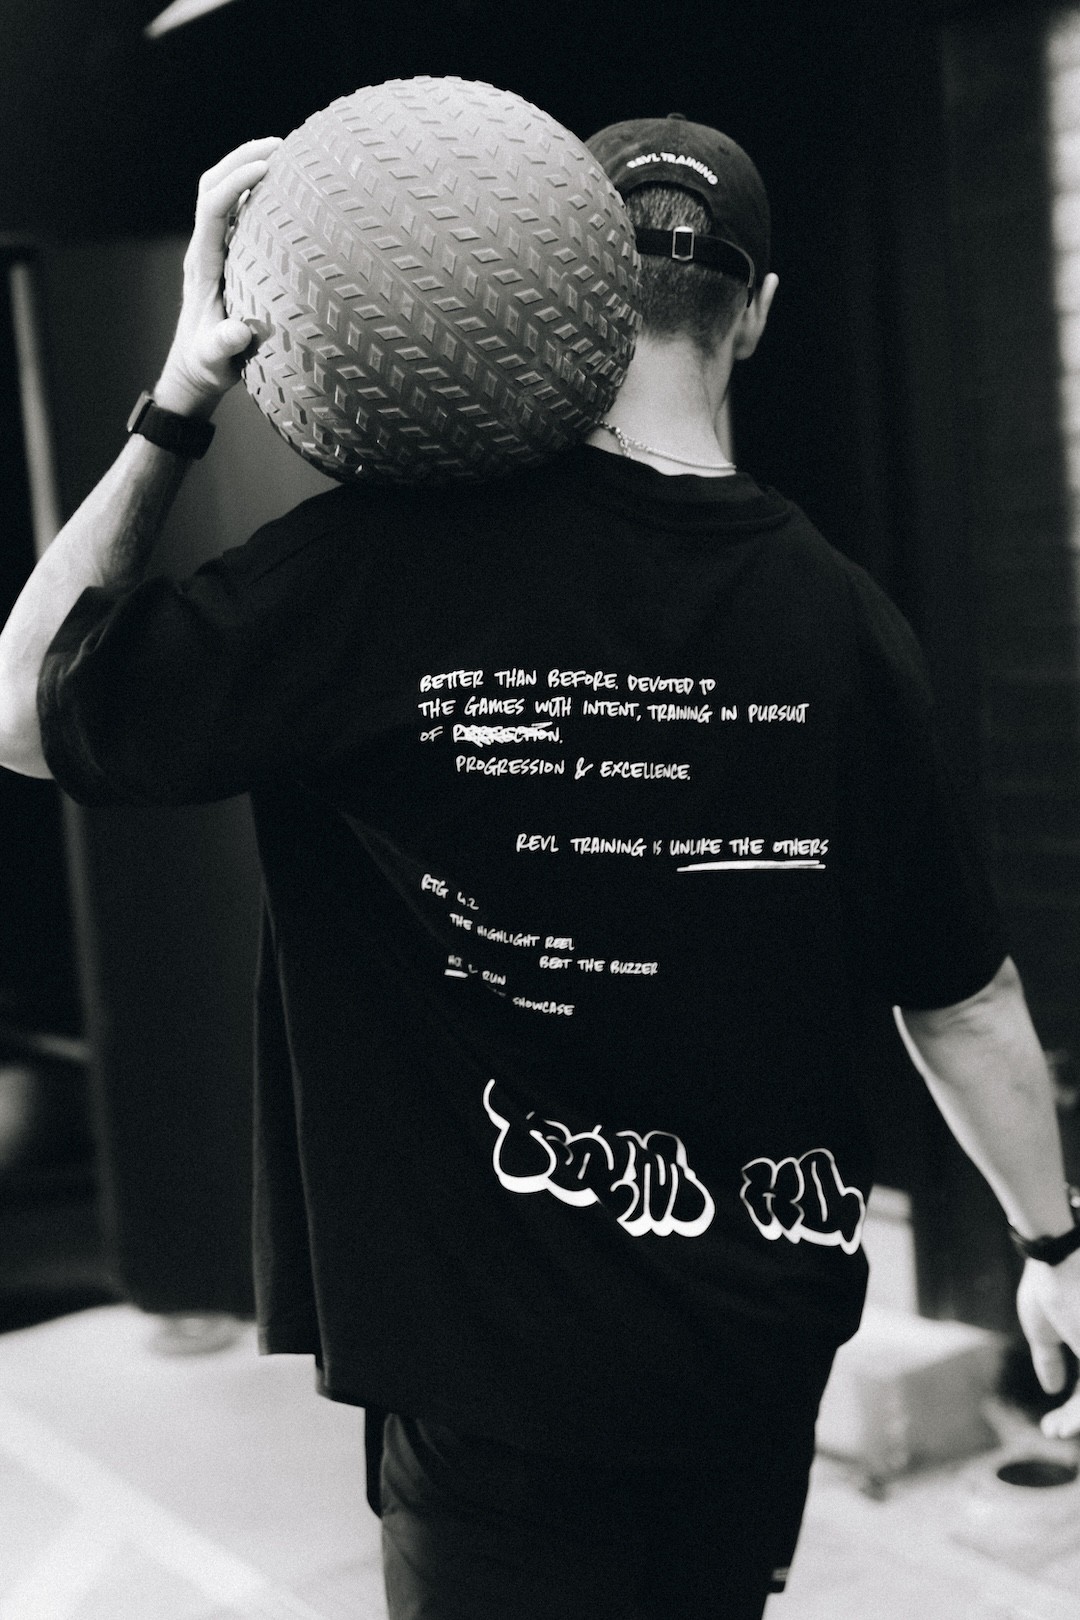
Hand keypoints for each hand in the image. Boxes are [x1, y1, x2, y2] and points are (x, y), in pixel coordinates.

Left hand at [153, 136, 281, 418]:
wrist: (194, 371)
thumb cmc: (207, 365)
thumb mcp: (215, 360)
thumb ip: (224, 345)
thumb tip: (239, 331)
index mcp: (203, 263)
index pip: (212, 205)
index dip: (236, 182)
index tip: (268, 169)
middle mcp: (204, 248)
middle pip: (212, 184)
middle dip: (241, 158)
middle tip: (281, 145)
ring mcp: (214, 250)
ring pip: (222, 193)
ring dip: (246, 167)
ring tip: (284, 155)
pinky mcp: (226, 257)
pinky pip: (236, 213)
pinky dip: (256, 193)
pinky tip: (283, 191)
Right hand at [1016, 1249, 1079, 1437]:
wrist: (1056, 1260)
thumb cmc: (1047, 1283)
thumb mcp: (1043, 1328)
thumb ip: (1049, 1360)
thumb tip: (1052, 1389)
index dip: (1073, 1408)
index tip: (1050, 1423)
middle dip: (1075, 1418)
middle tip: (1052, 1431)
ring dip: (1076, 1420)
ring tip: (1054, 1431)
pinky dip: (1076, 1417)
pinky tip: (1058, 1427)